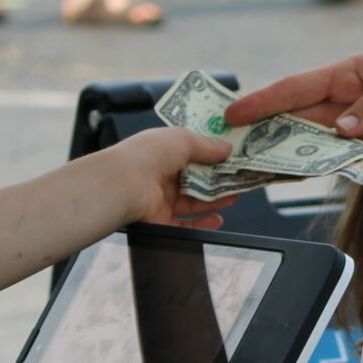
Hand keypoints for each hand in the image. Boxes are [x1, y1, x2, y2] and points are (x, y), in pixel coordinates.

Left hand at [113, 127, 237, 224]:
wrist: (122, 185)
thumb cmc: (148, 154)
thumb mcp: (183, 139)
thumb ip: (207, 145)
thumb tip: (228, 149)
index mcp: (165, 151)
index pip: (193, 152)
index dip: (213, 154)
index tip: (234, 156)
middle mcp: (163, 174)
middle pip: (196, 178)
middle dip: (219, 179)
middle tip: (240, 178)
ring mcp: (162, 198)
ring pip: (194, 201)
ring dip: (215, 200)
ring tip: (235, 196)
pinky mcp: (162, 220)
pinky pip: (186, 224)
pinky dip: (203, 223)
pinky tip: (218, 219)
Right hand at [226, 44, 362, 165]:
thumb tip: (343, 130)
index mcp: (347, 76)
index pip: (297, 89)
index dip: (264, 102)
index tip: (232, 115)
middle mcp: (347, 105)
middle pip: (299, 123)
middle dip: (268, 137)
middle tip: (235, 155)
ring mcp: (362, 132)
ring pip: (319, 149)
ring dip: (294, 161)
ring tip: (261, 175)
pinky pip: (350, 166)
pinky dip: (332, 174)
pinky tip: (311, 184)